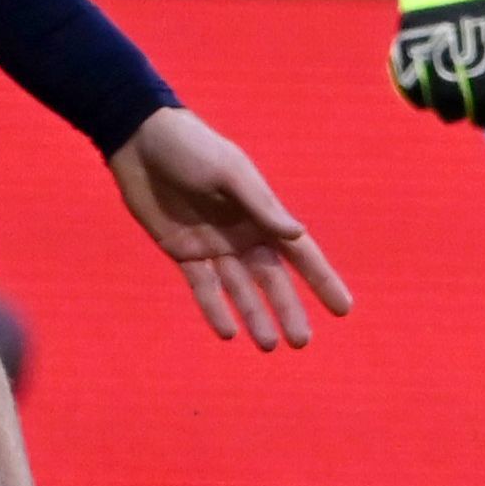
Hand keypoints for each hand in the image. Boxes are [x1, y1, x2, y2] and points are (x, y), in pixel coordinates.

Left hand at [108, 107, 356, 350]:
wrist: (140, 140)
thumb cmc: (192, 148)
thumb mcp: (229, 173)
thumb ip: (261, 206)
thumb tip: (298, 235)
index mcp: (262, 214)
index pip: (301, 253)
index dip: (322, 280)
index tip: (343, 308)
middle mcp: (243, 234)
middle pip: (271, 280)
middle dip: (288, 310)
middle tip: (302, 343)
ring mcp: (214, 245)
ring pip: (240, 290)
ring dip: (255, 317)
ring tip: (269, 346)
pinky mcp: (182, 251)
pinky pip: (203, 286)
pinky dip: (215, 309)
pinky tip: (228, 332)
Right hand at [391, 0, 484, 127]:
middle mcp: (475, 32)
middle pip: (481, 94)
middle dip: (484, 113)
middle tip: (483, 117)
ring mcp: (442, 32)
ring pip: (442, 94)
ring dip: (449, 109)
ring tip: (456, 111)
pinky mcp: (411, 30)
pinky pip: (409, 76)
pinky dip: (416, 93)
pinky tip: (427, 98)